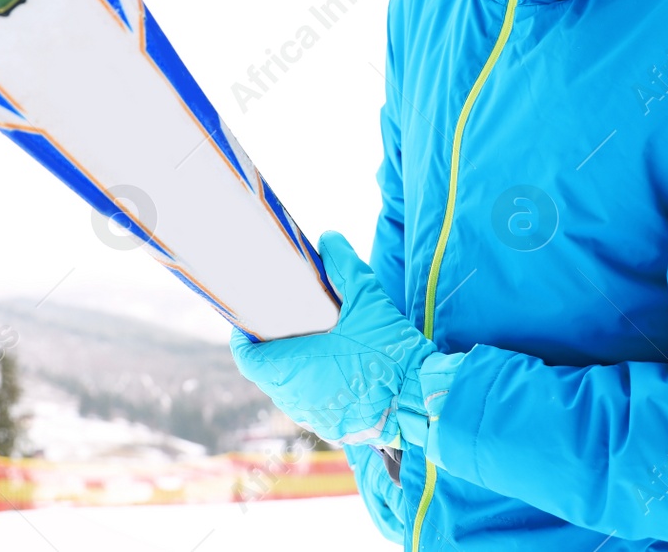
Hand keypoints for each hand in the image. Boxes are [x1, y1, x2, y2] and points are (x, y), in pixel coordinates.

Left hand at [229, 231, 436, 446]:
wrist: (423, 401)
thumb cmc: (392, 354)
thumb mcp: (369, 301)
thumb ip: (344, 267)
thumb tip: (328, 239)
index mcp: (294, 369)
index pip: (248, 358)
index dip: (244, 338)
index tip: (251, 321)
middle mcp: (297, 398)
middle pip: (267, 373)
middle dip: (272, 349)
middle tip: (285, 325)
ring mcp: (314, 417)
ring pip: (288, 391)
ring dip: (292, 370)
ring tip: (309, 345)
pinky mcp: (332, 428)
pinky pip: (309, 405)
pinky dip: (312, 387)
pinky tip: (332, 370)